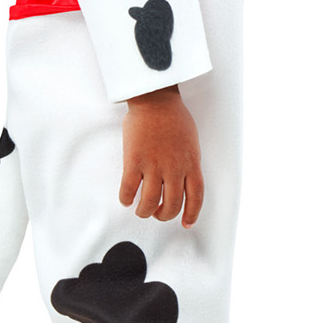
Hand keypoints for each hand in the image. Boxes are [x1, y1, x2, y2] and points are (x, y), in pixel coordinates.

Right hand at [119, 84, 203, 227]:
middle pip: (172, 205)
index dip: (192, 214)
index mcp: (191, 163)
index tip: (186, 223)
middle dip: (164, 215)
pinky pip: (129, 189)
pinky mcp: (135, 160)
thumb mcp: (191, 142)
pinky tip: (126, 198)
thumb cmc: (173, 116)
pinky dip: (127, 198)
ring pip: (150, 202)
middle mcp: (175, 168)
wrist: (155, 99)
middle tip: (157, 213)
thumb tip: (183, 178)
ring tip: (141, 210)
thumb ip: (188, 161)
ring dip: (144, 211)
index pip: (196, 197)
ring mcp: (154, 165)